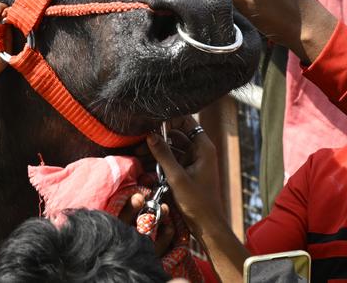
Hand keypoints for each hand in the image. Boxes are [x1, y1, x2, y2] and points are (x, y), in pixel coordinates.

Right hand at [146, 117, 224, 239]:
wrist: (207, 226)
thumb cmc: (197, 202)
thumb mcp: (177, 177)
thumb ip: (163, 154)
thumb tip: (150, 134)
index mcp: (203, 147)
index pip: (186, 122)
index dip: (169, 120)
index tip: (151, 125)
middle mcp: (200, 150)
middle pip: (177, 133)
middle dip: (158, 136)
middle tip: (140, 142)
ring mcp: (193, 160)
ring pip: (172, 146)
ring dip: (157, 149)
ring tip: (139, 153)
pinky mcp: (187, 170)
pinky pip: (172, 158)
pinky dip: (160, 159)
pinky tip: (145, 162)